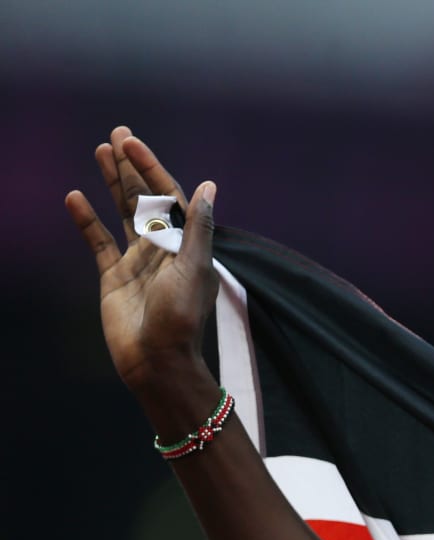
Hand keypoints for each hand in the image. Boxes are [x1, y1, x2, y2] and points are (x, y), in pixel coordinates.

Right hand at [65, 127, 217, 398]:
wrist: (156, 360)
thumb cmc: (181, 317)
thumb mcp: (194, 267)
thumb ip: (198, 227)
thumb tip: (209, 186)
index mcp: (186, 244)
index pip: (168, 196)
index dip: (151, 167)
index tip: (132, 142)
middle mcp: (163, 248)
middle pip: (145, 198)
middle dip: (132, 167)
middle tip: (117, 134)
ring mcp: (137, 261)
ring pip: (122, 213)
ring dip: (112, 183)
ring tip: (100, 151)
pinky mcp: (114, 277)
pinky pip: (98, 242)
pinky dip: (86, 220)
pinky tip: (74, 196)